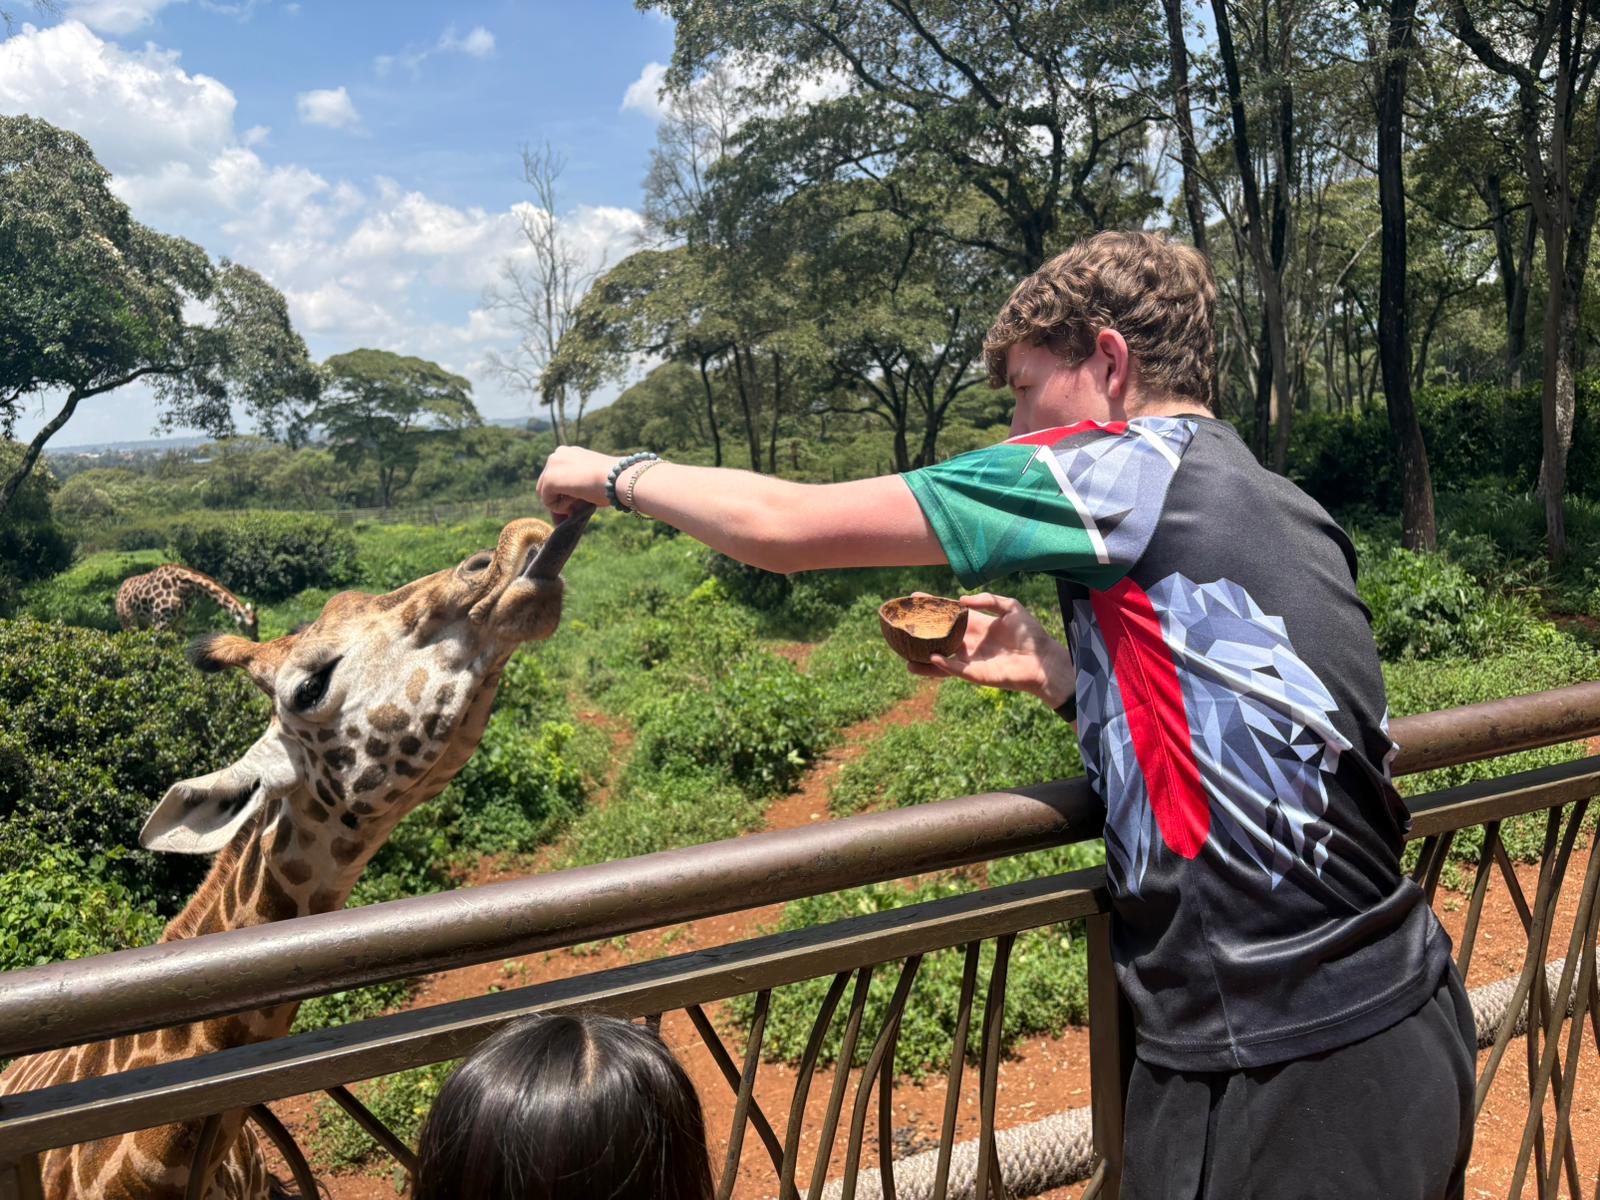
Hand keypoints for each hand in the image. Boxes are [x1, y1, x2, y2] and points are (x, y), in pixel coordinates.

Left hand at [537, 446, 620, 520]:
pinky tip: (576, 501)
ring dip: (560, 502)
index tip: (579, 498)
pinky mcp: (549, 479)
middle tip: (576, 505)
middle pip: (546, 484)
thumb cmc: (611, 481)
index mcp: (568, 452)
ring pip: (545, 493)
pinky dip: (560, 507)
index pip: (556, 476)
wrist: (618, 477)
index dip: (564, 492)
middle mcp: (557, 454)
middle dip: (559, 498)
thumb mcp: (590, 479)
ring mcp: (551, 465)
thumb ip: (575, 485)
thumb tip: (563, 507)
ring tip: (579, 501)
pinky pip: (547, 501)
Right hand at [908, 593, 1075, 707]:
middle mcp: (970, 643)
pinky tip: (932, 658)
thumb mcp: (1011, 607)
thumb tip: (961, 600)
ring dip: (923, 658)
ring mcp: (971, 660)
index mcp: (977, 625)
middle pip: (939, 636)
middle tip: (901, 623)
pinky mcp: (975, 674)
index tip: (914, 598)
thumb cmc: (1031, 635)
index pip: (949, 614)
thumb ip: (988, 600)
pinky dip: (943, 666)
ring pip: (941, 659)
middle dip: (921, 631)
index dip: (932, 607)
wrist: (1043, 660)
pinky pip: (955, 670)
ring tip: (904, 655)